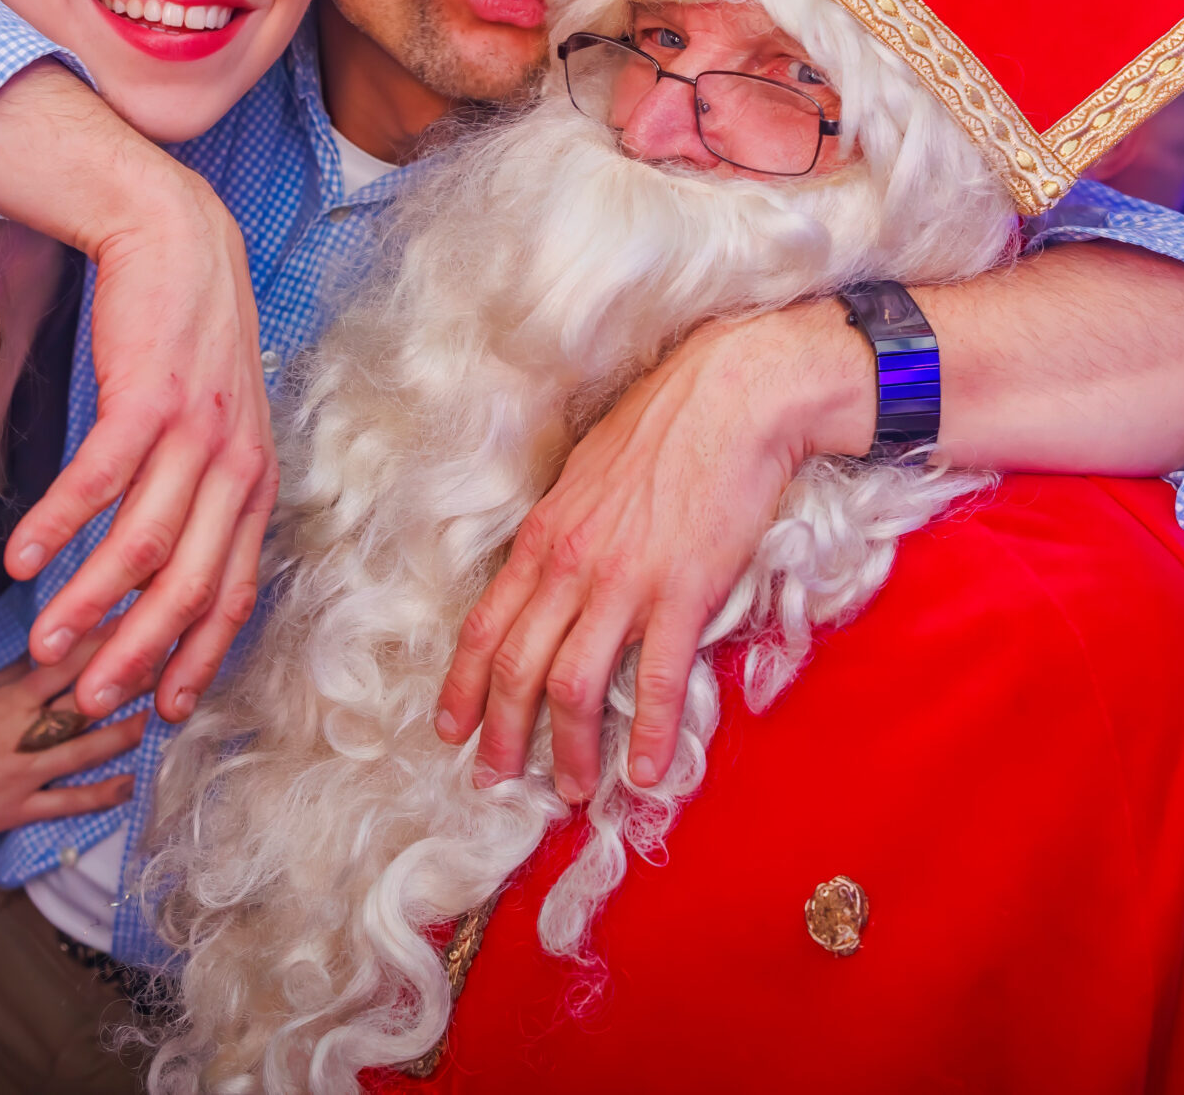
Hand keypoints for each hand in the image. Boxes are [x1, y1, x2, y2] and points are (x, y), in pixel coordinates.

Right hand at [0, 64, 275, 729]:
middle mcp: (236, 462)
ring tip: (45, 644)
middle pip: (190, 583)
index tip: (162, 707)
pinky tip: (21, 560)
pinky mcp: (151, 394)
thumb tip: (157, 561)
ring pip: (144, 542)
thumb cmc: (178, 330)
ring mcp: (198, 429)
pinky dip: (61, 525)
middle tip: (91, 698)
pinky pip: (101, 478)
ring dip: (90, 601)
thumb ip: (195, 488)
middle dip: (140, 652)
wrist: (171, 229)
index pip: (234, 589)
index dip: (198, 654)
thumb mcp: (208, 417)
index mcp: (254, 477)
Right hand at [0, 626, 148, 850]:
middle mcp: (20, 737)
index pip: (62, 666)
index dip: (101, 644)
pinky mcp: (17, 811)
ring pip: (83, 752)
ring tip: (156, 715)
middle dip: (124, 683)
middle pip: (82, 706)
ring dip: (122, 733)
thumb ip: (10, 676)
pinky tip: (130, 784)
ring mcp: (22, 777)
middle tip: (162, 663)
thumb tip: (48, 648)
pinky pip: (67, 803)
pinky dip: (100, 796)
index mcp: (5, 702)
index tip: (134, 623)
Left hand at [436, 302, 872, 801]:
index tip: (450, 729)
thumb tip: (554, 570)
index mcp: (541, 536)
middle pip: (515, 668)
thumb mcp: (586, 475)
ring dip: (567, 748)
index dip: (461, 687)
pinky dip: (647, 734)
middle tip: (493, 780)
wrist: (733, 394)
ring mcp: (624, 582)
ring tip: (567, 790)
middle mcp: (569, 565)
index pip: (483, 627)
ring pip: (573, 685)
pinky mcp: (682, 593)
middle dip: (498, 734)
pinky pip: (656, 680)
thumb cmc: (664, 426)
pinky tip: (645, 774)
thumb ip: (564, 531)